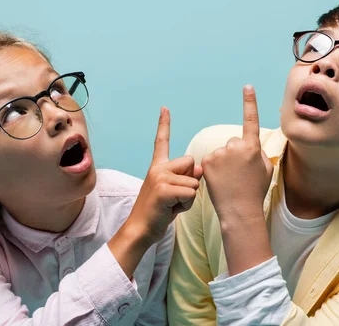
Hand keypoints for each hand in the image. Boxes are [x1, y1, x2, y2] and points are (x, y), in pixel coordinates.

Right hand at [127, 107, 202, 244]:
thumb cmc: (157, 213)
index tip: (165, 108)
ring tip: (172, 206)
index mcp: (157, 167)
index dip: (164, 124)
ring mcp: (159, 177)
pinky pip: (190, 193)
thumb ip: (185, 179)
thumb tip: (198, 170)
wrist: (140, 230)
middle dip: (190, 181)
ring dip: (189, 198)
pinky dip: (186, 205)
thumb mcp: (173, 193)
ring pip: (193, 182)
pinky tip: (171, 210)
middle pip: (190, 163)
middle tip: (175, 197)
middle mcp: (157, 168)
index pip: (161, 141)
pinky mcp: (164, 189)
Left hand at [201, 85, 272, 224]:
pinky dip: (214, 168)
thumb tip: (250, 144)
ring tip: (230, 180)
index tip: (247, 87)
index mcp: (252, 147)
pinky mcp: (206, 161)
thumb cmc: (255, 191)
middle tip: (240, 173)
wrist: (239, 210)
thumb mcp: (266, 169)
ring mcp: (219, 153)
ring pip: (222, 152)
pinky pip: (211, 159)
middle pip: (234, 142)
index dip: (249, 102)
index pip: (251, 120)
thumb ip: (258, 152)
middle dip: (236, 154)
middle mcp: (235, 146)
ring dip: (224, 162)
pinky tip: (220, 180)